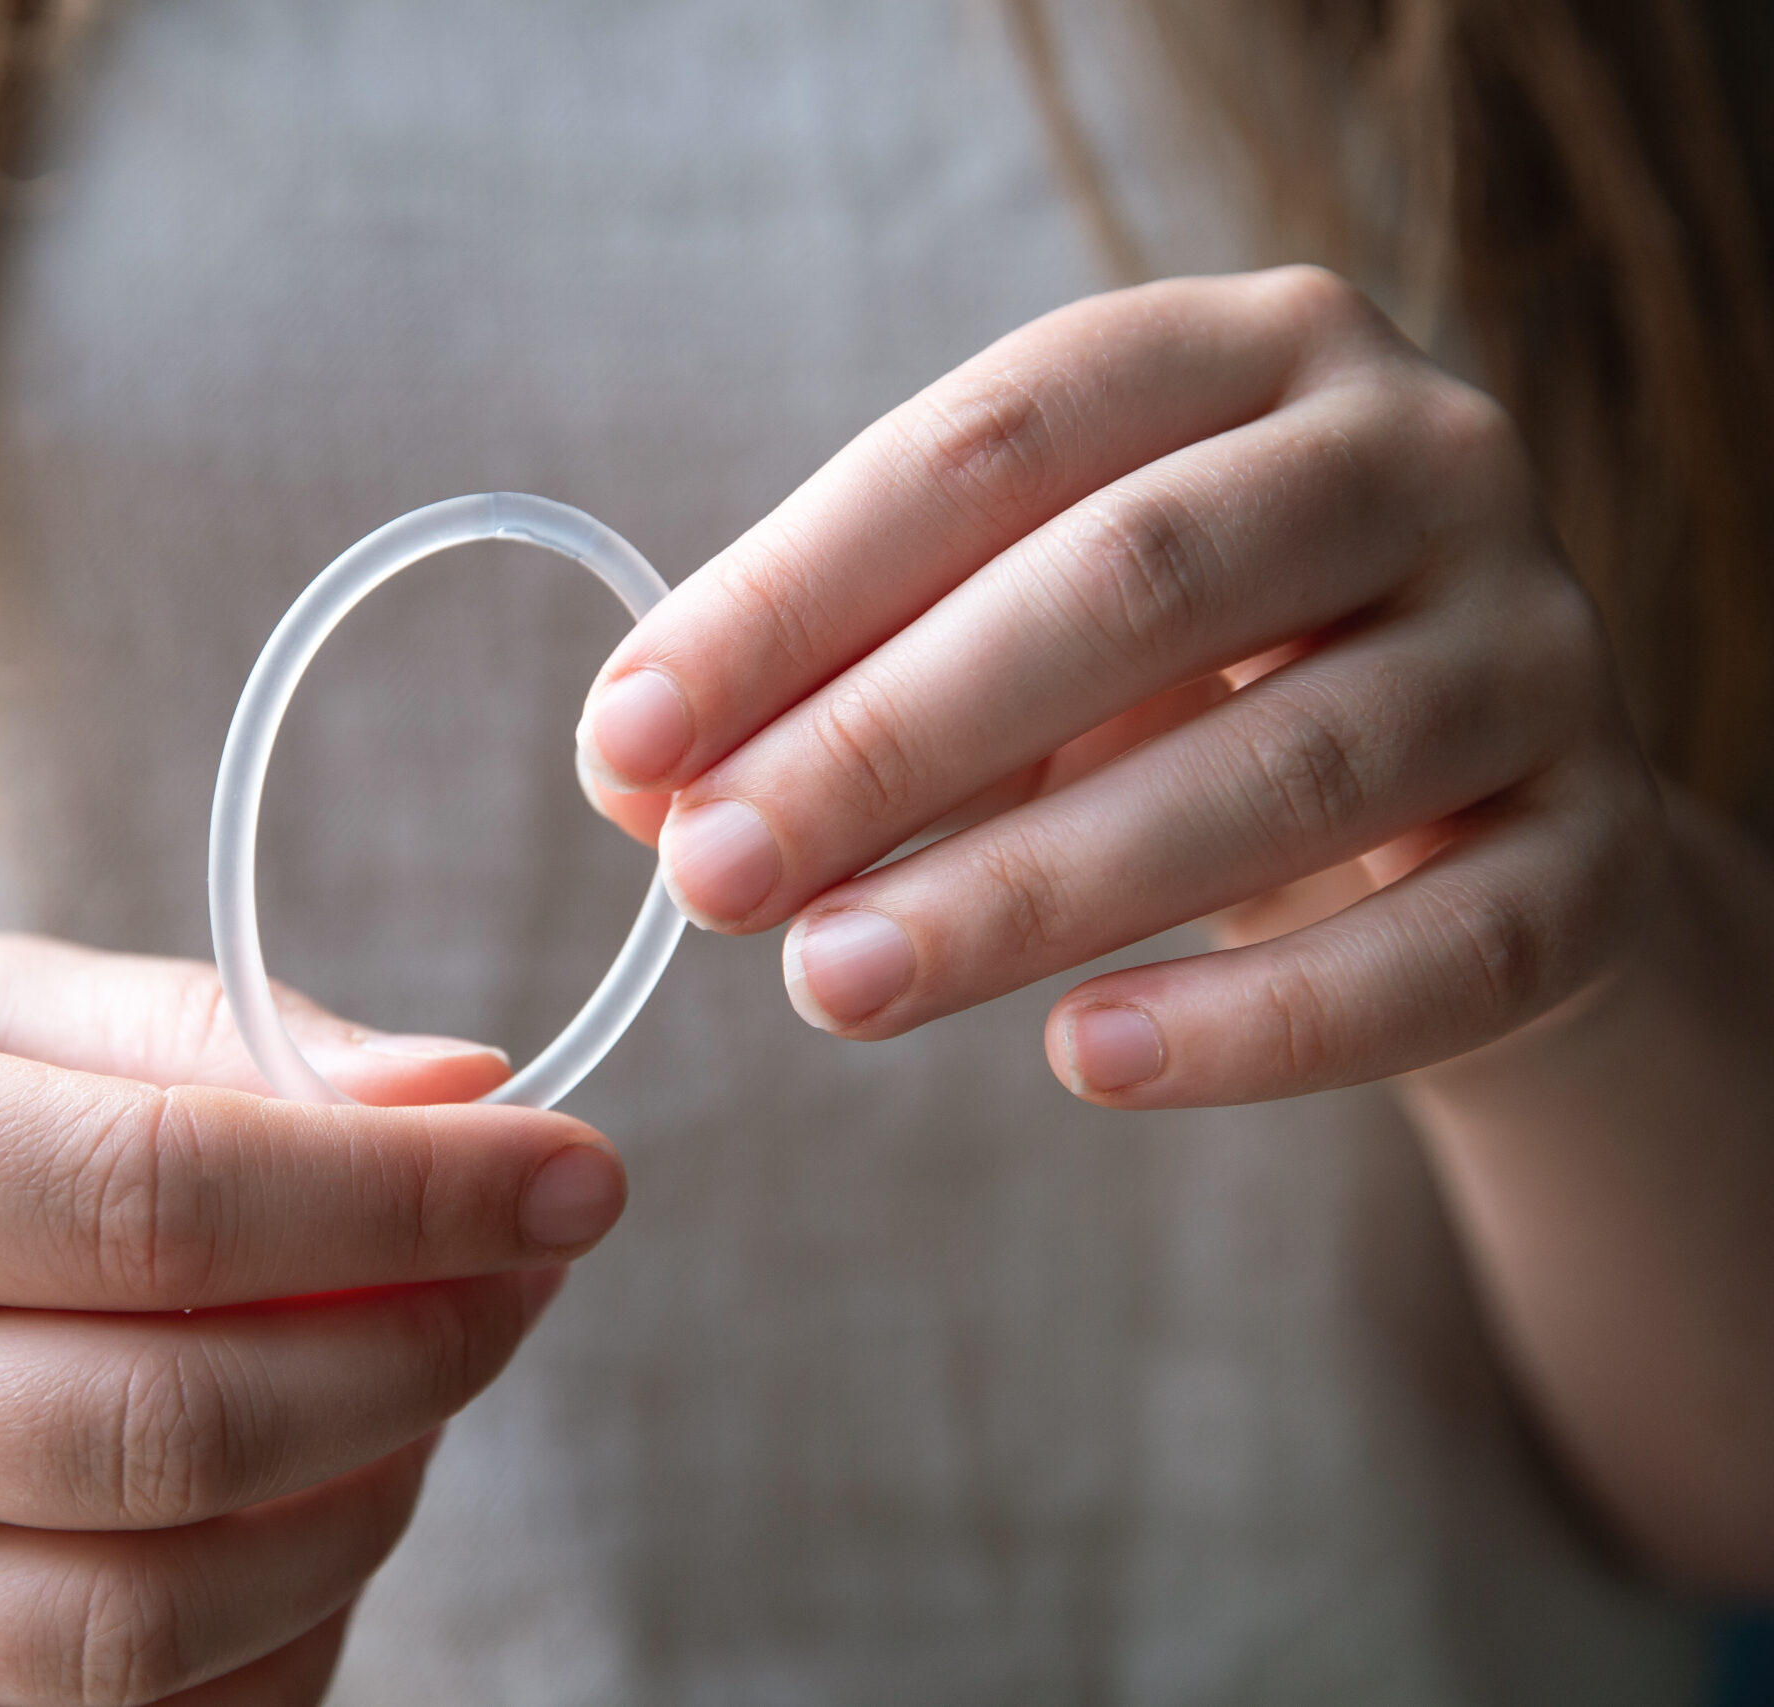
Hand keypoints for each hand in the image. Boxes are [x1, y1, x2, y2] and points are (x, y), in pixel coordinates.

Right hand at [0, 935, 622, 1704]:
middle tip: (523, 1269)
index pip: (142, 1201)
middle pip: (162, 1435)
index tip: (573, 1170)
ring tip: (419, 1370)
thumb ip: (212, 1038)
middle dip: (414, 1356)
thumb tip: (463, 1090)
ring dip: (365, 1500)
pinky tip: (315, 1495)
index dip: (399, 1199)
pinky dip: (281, 1625)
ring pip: (151, 1621)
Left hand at [576, 266, 1660, 1104]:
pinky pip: (1442, 949)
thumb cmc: (1172, 689)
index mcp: (1240, 353)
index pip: (990, 445)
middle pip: (1135, 582)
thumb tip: (634, 785)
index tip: (626, 740)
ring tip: (834, 985)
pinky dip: (1255, 1025)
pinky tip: (1080, 1061)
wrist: (1455, 807)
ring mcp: (1537, 644)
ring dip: (1031, 890)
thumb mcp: (999, 644)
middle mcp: (1416, 457)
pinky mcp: (1600, 846)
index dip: (792, 593)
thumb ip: (829, 689)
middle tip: (711, 880)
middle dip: (889, 740)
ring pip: (1287, 770)